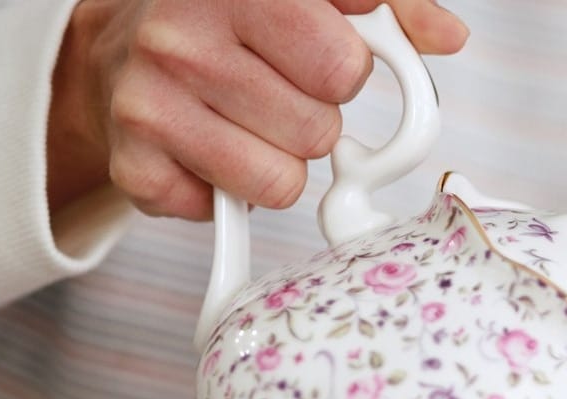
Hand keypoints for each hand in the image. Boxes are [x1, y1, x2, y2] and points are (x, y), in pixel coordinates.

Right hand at [48, 0, 469, 219]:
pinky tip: (206, 145)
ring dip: (278, 160)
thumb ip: (388, 9)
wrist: (118, 50)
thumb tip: (448, 36)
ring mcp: (148, 100)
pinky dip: (232, 191)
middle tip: (273, 88)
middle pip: (320, 128)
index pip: (344, 64)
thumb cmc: (230, 21)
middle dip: (313, 116)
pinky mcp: (135, 164)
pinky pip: (234, 211)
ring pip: (284, 180)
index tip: (318, 50)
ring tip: (243, 118)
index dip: (345, 66)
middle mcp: (180, 34)